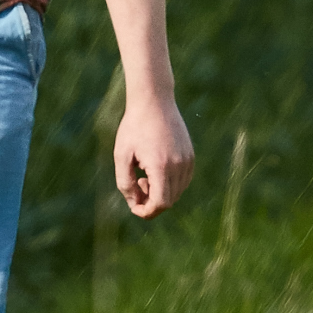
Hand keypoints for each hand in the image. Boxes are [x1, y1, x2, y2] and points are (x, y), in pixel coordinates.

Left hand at [113, 90, 197, 218]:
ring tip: (145, 175)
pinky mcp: (191, 156)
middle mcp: (179, 165)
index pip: (160, 204)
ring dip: (161, 193)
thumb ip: (125, 182)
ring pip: (177, 193)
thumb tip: (134, 204)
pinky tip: (155, 169)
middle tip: (137, 183)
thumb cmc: (134, 126)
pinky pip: (183, 181)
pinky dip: (170, 184)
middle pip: (169, 201)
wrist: (154, 101)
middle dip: (151, 202)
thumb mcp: (122, 155)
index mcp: (161, 166)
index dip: (146, 212)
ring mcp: (188, 160)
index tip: (134, 206)